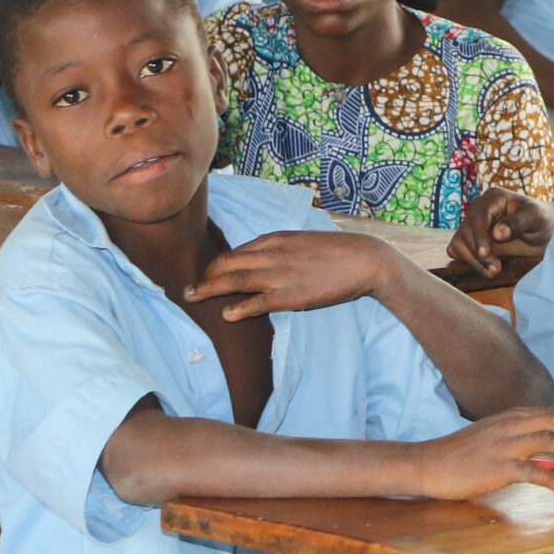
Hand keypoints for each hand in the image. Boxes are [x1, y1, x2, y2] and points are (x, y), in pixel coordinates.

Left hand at [187, 229, 405, 319]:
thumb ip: (281, 246)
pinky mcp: (292, 295)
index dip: (217, 263)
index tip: (205, 273)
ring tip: (193, 297)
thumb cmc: (337, 251)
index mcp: (276, 238)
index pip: (237, 250)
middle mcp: (273, 254)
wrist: (365, 259)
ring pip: (236, 280)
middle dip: (205, 275)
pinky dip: (240, 308)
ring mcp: (281, 274)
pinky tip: (227, 314)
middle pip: (228, 263)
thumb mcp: (304, 240)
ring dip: (210, 289)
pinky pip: (259, 302)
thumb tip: (262, 255)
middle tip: (188, 288)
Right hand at [410, 406, 553, 496]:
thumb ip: (529, 437)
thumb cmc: (467, 454)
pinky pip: (529, 470)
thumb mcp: (501, 437)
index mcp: (518, 417)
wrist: (429, 463)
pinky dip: (551, 476)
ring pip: (549, 440)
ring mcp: (505, 445)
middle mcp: (515, 425)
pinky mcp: (496, 467)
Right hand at [448, 188, 553, 278]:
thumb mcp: (536, 219)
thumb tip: (497, 233)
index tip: (485, 253)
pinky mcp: (472, 239)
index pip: (478, 217)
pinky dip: (469, 261)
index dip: (479, 237)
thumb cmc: (543, 220)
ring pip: (459, 243)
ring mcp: (474, 224)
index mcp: (493, 198)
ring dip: (473, 261)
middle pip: (465, 232)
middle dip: (478, 254)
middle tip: (496, 269)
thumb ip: (518, 223)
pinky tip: (486, 269)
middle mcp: (479, 209)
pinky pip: (459, 250)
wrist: (545, 232)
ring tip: (493, 272)